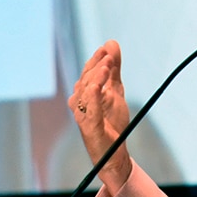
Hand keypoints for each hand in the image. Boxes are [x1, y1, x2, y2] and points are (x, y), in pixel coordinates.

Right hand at [67, 40, 132, 192]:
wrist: (114, 153)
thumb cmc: (111, 122)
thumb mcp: (115, 91)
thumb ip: (113, 69)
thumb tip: (111, 43)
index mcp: (85, 93)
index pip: (88, 72)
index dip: (96, 59)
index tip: (107, 48)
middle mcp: (80, 103)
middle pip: (85, 80)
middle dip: (96, 67)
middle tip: (108, 56)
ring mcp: (83, 116)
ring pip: (86, 94)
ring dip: (95, 79)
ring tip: (106, 67)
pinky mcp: (89, 128)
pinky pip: (89, 111)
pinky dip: (92, 98)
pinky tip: (98, 88)